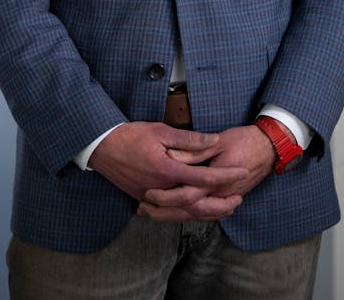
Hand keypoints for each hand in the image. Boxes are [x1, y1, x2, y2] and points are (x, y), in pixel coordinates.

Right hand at [88, 122, 248, 219]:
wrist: (101, 147)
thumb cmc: (129, 136)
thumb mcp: (160, 131)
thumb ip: (189, 139)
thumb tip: (214, 141)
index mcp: (168, 171)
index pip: (204, 178)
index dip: (226, 175)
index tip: (242, 172)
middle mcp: (161, 189)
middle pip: (198, 205)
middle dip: (221, 204)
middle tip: (239, 198)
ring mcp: (152, 197)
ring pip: (185, 213)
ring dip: (207, 212)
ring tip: (224, 208)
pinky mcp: (144, 199)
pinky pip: (171, 213)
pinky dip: (188, 213)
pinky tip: (198, 210)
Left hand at [137, 124, 276, 222]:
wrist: (270, 147)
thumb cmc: (245, 141)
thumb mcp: (219, 141)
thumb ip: (195, 150)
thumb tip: (173, 156)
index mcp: (217, 180)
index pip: (186, 195)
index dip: (165, 196)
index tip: (147, 194)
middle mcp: (220, 194)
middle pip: (188, 212)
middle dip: (164, 213)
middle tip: (143, 208)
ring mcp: (225, 198)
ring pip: (196, 216)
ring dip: (173, 216)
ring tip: (152, 212)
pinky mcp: (227, 197)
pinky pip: (205, 213)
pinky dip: (189, 214)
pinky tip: (176, 210)